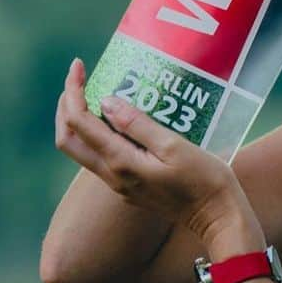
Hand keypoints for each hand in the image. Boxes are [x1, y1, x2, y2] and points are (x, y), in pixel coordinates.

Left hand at [55, 57, 247, 240]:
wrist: (217, 216)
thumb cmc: (204, 179)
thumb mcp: (174, 145)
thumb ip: (137, 124)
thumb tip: (105, 102)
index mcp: (121, 162)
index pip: (80, 122)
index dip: (73, 91)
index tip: (79, 66)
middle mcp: (113, 176)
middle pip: (68, 140)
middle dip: (65, 107)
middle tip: (77, 80)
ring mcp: (119, 184)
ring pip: (81, 150)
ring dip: (78, 121)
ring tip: (93, 94)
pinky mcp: (129, 187)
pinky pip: (101, 157)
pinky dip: (97, 134)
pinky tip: (116, 119)